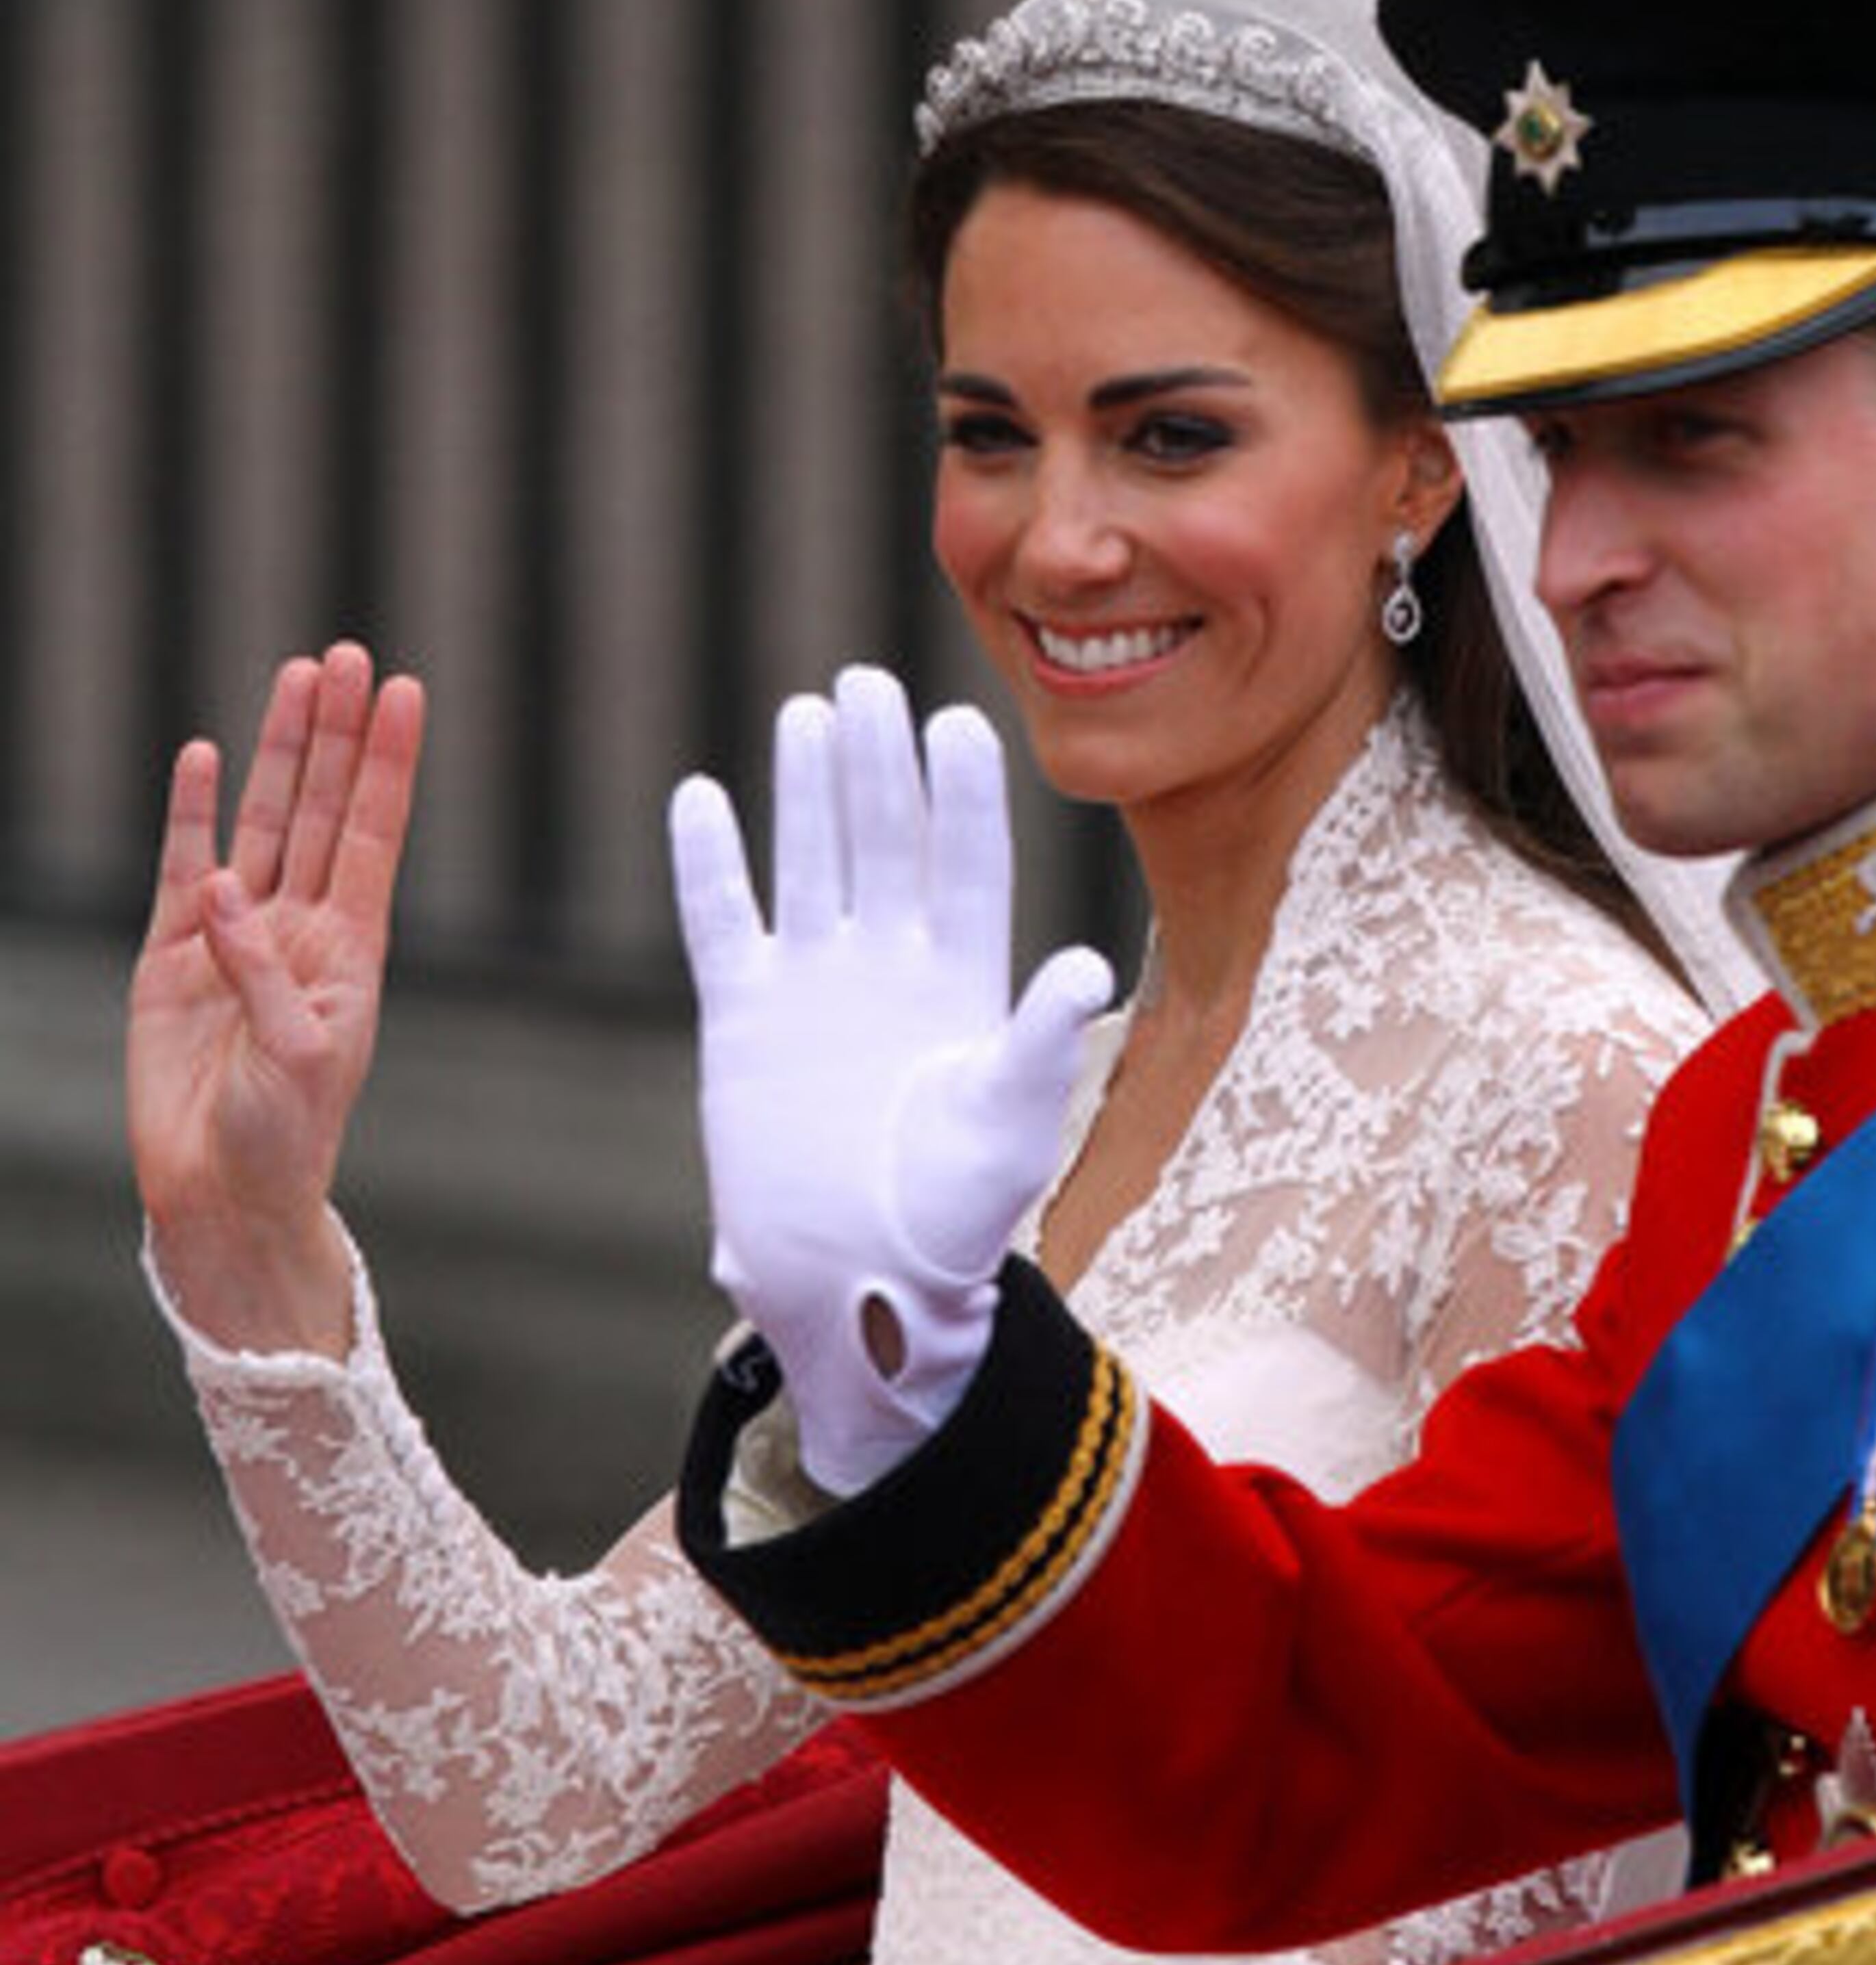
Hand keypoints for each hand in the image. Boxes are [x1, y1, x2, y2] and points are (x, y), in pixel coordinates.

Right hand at [127, 642, 426, 1355]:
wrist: (223, 1191)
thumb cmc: (285, 1135)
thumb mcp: (300, 1056)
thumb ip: (263, 972)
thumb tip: (221, 887)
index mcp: (353, 948)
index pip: (375, 832)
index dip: (388, 762)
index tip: (407, 691)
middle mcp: (302, 927)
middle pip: (324, 807)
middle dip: (336, 733)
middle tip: (348, 654)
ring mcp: (237, 934)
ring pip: (264, 821)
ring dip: (279, 751)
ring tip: (297, 677)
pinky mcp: (172, 955)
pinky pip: (183, 863)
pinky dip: (196, 811)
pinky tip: (207, 754)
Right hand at [669, 666, 1111, 1493]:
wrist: (857, 1281)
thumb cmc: (952, 1219)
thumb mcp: (1009, 1129)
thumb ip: (1037, 1042)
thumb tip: (1086, 965)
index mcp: (966, 985)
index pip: (969, 866)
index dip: (962, 798)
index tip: (960, 722)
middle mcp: (892, 968)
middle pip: (886, 843)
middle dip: (881, 766)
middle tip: (871, 683)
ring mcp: (816, 985)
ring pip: (810, 861)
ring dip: (808, 790)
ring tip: (809, 711)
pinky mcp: (745, 1018)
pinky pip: (723, 921)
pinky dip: (710, 864)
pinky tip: (700, 795)